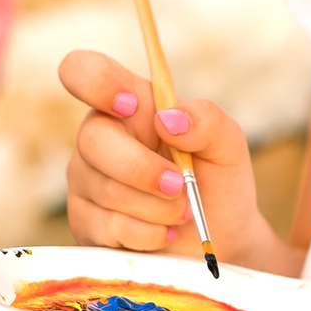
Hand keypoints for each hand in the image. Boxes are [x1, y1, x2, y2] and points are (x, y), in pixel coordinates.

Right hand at [58, 50, 282, 270]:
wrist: (220, 238)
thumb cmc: (217, 180)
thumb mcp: (227, 144)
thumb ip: (207, 121)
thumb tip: (169, 118)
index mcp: (130, 105)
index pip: (83, 71)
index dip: (97, 82)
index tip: (132, 106)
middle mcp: (99, 137)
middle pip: (92, 140)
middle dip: (143, 169)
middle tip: (180, 185)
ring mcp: (86, 180)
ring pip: (105, 189)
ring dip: (156, 207)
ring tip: (181, 210)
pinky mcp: (85, 223)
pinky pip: (107, 226)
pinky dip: (147, 234)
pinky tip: (164, 232)